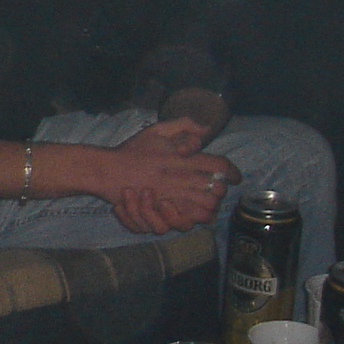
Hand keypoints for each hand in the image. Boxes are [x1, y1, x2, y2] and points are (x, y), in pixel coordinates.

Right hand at [91, 117, 237, 234]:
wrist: (109, 170)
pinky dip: (196, 217)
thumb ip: (183, 125)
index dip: (232, 172)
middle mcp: (183, 176)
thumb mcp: (156, 129)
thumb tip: (206, 127)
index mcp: (184, 157)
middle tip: (217, 189)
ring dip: (211, 205)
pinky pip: (191, 219)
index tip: (234, 176)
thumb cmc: (132, 150)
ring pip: (208, 207)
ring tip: (207, 202)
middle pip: (218, 189)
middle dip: (221, 189)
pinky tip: (194, 212)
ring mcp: (175, 195)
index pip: (220, 165)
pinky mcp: (165, 209)